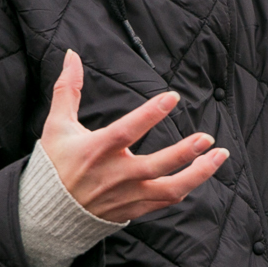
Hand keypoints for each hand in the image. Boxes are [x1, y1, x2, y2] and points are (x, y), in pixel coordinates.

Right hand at [41, 50, 229, 222]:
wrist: (48, 213)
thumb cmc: (54, 165)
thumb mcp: (56, 126)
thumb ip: (67, 89)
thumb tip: (71, 54)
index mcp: (96, 150)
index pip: (127, 130)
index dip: (150, 114)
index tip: (172, 97)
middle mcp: (115, 175)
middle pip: (155, 166)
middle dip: (184, 152)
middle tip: (208, 138)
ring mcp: (127, 195)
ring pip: (169, 189)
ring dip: (198, 174)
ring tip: (219, 156)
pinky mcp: (134, 208)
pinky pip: (165, 201)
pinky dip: (186, 187)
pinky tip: (202, 172)